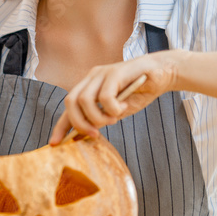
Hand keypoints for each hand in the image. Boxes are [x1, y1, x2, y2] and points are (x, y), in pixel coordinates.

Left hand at [48, 50, 180, 144]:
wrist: (163, 73)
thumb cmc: (140, 91)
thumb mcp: (117, 110)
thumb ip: (101, 118)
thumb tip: (86, 132)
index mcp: (89, 87)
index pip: (68, 107)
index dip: (60, 126)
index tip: (53, 144)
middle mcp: (92, 78)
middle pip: (70, 102)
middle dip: (79, 123)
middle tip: (95, 134)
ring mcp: (102, 73)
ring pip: (84, 101)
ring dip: (98, 117)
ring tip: (114, 118)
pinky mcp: (115, 72)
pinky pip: (104, 97)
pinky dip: (112, 109)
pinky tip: (123, 108)